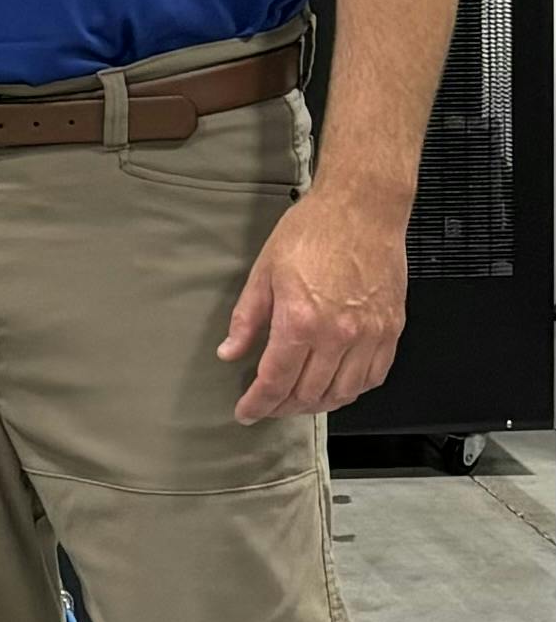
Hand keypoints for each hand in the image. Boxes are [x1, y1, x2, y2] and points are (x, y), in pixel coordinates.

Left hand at [219, 185, 408, 421]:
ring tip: (297, 400)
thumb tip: (230, 351)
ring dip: (317, 404)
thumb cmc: (313, 231)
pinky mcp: (391, 330)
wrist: (362, 208)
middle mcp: (338, 334)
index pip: (275, 381)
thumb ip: (247, 318)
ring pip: (343, 393)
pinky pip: (373, 377)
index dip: (258, 404)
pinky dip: (352, 390)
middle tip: (268, 405)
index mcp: (301, 320)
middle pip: (308, 393)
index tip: (246, 412)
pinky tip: (336, 385)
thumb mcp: (264, 271)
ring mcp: (370, 335)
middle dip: (282, 407)